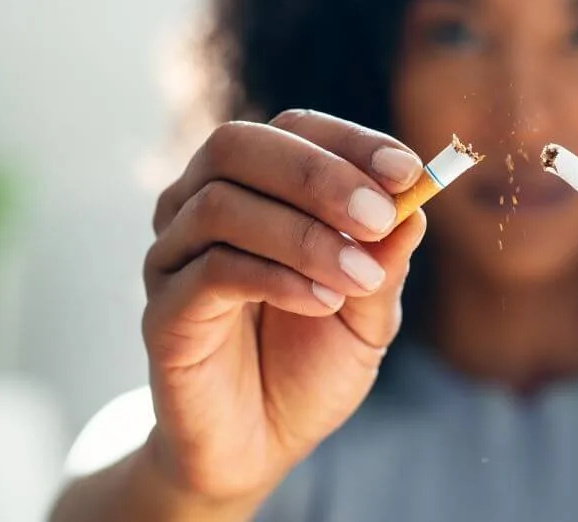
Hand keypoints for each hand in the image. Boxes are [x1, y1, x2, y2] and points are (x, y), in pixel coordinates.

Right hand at [141, 110, 426, 500]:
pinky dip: (276, 277)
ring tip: (360, 279)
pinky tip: (322, 302)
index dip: (350, 142)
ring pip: (221, 204)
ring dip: (305, 235)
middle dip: (318, 175)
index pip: (293, 129)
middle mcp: (200, 206)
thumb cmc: (309, 367)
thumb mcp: (368, 314)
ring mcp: (174, 256)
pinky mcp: (162, 312)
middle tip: (380, 216)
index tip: (408, 171)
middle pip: (238, 145)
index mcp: (255, 190)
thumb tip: (415, 206)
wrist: (258, 448)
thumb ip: (384, 262)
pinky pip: (211, 271)